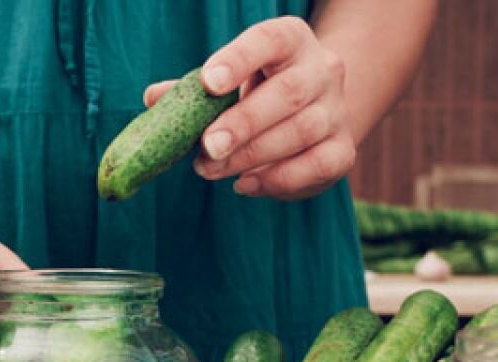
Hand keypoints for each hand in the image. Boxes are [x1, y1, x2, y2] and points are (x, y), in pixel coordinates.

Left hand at [145, 16, 354, 200]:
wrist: (316, 109)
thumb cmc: (259, 90)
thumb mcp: (229, 81)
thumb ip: (195, 90)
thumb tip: (153, 98)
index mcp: (290, 40)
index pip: (268, 40)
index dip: (238, 59)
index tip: (208, 82)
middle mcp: (322, 69)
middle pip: (287, 94)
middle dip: (243, 124)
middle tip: (208, 148)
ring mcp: (337, 110)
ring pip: (302, 132)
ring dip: (253, 156)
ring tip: (213, 170)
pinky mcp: (344, 149)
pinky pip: (316, 166)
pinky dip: (279, 180)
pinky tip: (246, 184)